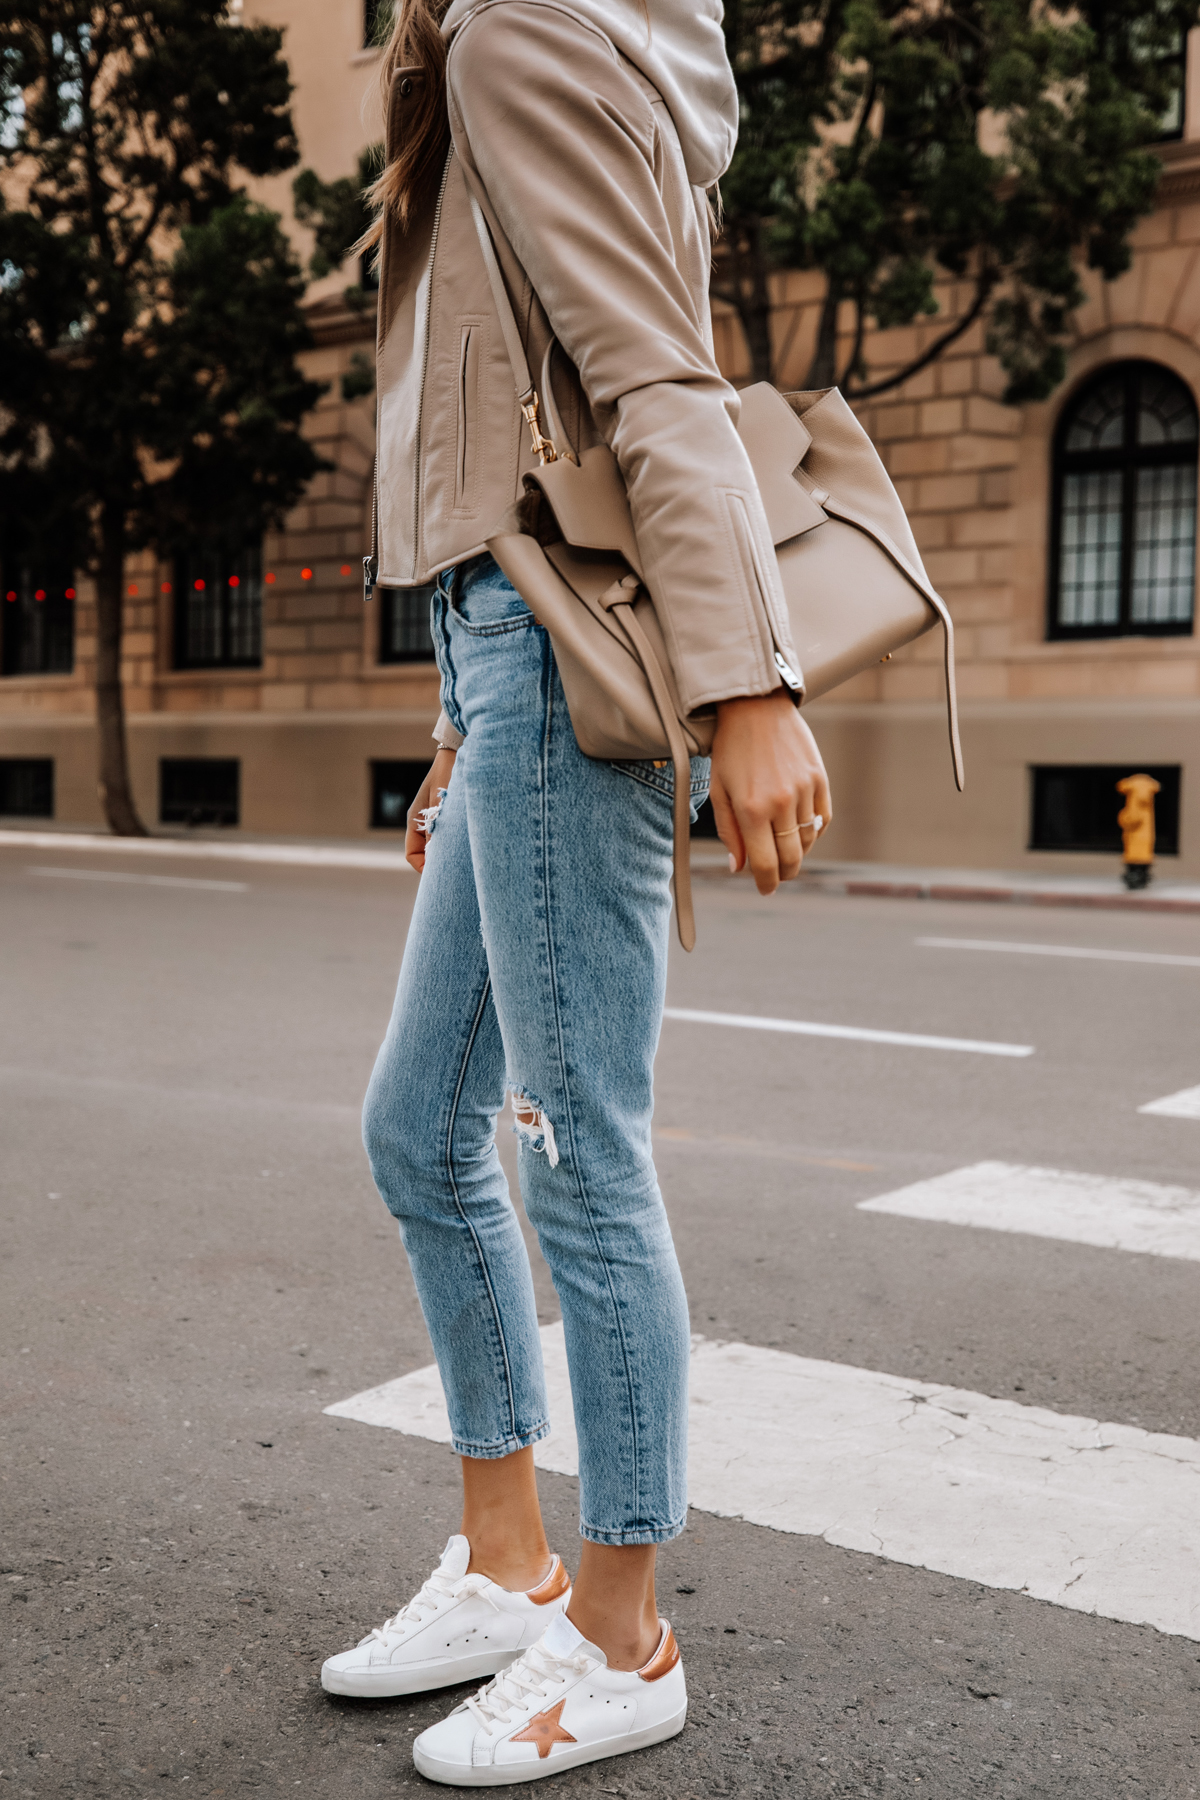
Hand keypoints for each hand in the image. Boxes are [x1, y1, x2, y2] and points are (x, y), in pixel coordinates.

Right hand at [405, 748, 456, 872]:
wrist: (459, 753)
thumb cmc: (449, 774)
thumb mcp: (442, 803)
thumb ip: (439, 827)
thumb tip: (439, 855)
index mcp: (415, 821)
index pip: (412, 855)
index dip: (424, 869)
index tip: (441, 875)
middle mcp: (423, 823)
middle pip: (425, 855)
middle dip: (438, 865)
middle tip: (456, 875)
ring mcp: (434, 820)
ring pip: (437, 848)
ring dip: (448, 855)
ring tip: (466, 861)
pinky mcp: (447, 817)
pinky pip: (448, 838)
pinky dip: (456, 845)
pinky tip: (470, 846)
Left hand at [708, 690, 831, 894]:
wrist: (756, 707)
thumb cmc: (731, 750)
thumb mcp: (719, 791)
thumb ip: (730, 833)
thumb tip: (739, 867)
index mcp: (751, 809)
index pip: (765, 864)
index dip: (766, 883)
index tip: (765, 890)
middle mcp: (780, 803)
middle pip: (790, 859)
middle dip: (783, 874)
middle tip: (775, 877)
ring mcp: (804, 790)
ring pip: (807, 841)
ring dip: (796, 853)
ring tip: (783, 851)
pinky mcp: (820, 779)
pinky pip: (822, 820)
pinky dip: (813, 832)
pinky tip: (799, 831)